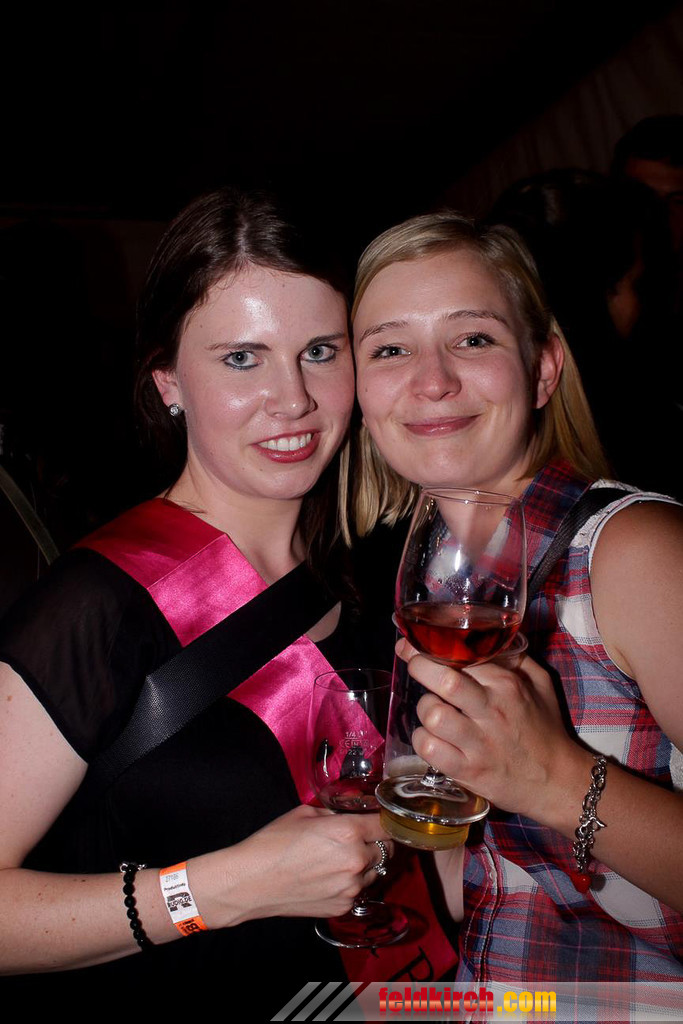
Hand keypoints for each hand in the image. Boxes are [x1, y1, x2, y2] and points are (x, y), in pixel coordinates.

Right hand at [221, 805, 392, 923]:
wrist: (251, 882)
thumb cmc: (273, 843)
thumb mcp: (305, 813)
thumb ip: (334, 814)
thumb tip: (346, 817)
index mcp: (348, 832)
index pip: (385, 824)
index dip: (384, 820)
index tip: (380, 819)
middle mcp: (355, 860)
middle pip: (386, 850)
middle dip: (376, 842)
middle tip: (360, 839)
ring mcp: (351, 888)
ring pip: (374, 872)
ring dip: (365, 865)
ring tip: (339, 860)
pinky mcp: (343, 907)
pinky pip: (358, 891)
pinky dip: (351, 883)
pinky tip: (329, 877)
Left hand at [397, 638, 581, 820]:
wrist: (558, 782)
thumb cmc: (545, 730)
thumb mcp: (540, 685)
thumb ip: (514, 659)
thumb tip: (486, 639)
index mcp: (507, 686)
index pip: (463, 657)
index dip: (432, 648)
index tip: (413, 645)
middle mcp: (492, 711)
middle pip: (445, 681)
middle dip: (420, 667)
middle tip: (414, 666)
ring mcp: (479, 743)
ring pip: (433, 715)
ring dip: (424, 709)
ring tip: (432, 711)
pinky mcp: (469, 770)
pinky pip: (429, 749)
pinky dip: (422, 741)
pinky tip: (432, 738)